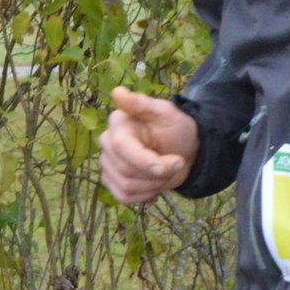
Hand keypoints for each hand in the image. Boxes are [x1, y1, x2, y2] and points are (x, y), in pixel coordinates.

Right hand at [99, 87, 199, 201]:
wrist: (182, 151)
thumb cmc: (176, 129)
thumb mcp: (167, 113)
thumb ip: (143, 104)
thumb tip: (118, 92)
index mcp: (119, 123)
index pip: (122, 147)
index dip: (147, 161)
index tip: (176, 162)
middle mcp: (107, 142)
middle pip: (126, 170)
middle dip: (157, 173)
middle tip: (176, 163)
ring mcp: (107, 163)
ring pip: (126, 186)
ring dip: (154, 184)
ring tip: (165, 172)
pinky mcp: (111, 180)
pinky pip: (124, 197)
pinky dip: (145, 195)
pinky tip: (155, 183)